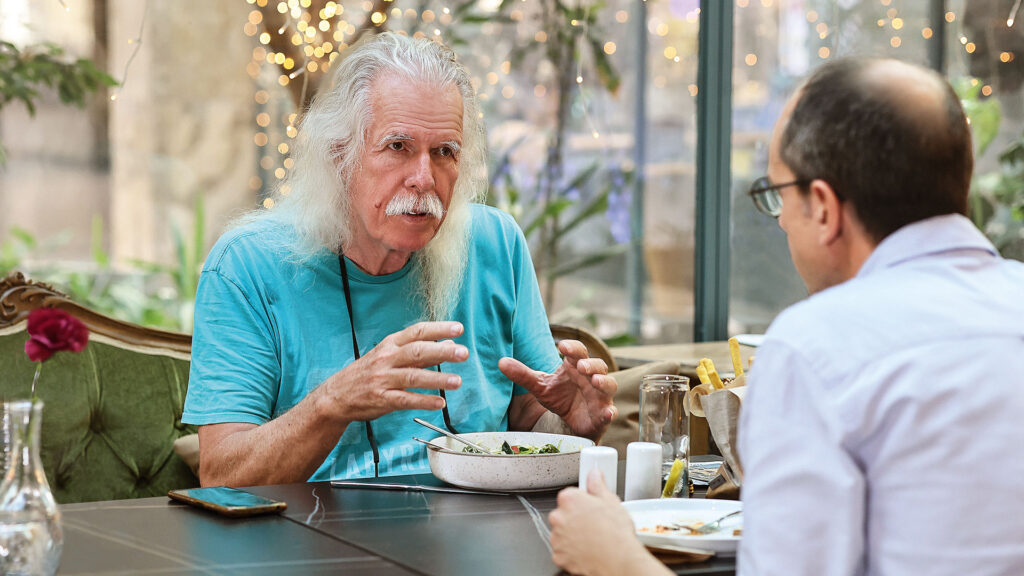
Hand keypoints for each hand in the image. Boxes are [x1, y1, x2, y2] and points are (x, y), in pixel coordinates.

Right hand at [315, 321, 467, 422]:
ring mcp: (383, 379)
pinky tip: (439, 403)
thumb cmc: (367, 372)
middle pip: (417, 352)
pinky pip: (405, 400)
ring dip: (437, 379)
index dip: (439, 329)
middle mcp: (387, 359)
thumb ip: (417, 350)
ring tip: (457, 381)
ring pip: (413, 377)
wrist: (336, 395)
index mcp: (390, 345)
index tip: (459, 328)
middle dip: (442, 352)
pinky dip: (423, 401)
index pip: (417, 332)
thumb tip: (449, 345)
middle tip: (464, 353)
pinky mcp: (382, 399)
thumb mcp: (388, 354)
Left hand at [499, 339, 616, 439]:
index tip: (562, 346)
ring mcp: (599, 396)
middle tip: (580, 366)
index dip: (573, 348)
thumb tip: (500, 362)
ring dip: (604, 382)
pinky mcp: (603, 415)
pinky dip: (610, 412)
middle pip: (598, 365)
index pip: (578, 352)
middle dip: (590, 364)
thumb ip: (522, 374)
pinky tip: (608, 413)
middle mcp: (591, 378)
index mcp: (575, 367)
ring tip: (595, 381)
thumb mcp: (539, 386)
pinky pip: (610, 412)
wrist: (570, 423)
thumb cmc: (559, 398)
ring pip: (608, 384)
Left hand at [549, 469, 660, 575]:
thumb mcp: (610, 501)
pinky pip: (562, 551)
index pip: (569, 496)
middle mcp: (558, 517)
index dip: (582, 502)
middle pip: (563, 514)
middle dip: (575, 519)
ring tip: (592, 539)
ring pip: (562, 533)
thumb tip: (593, 474)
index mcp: (569, 500)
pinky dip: (571, 552)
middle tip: (593, 524)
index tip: (589, 507)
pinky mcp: (559, 556)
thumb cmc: (615, 532)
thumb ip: (597, 484)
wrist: (617, 559)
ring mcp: (557, 538)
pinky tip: (586, 550)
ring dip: (572, 535)